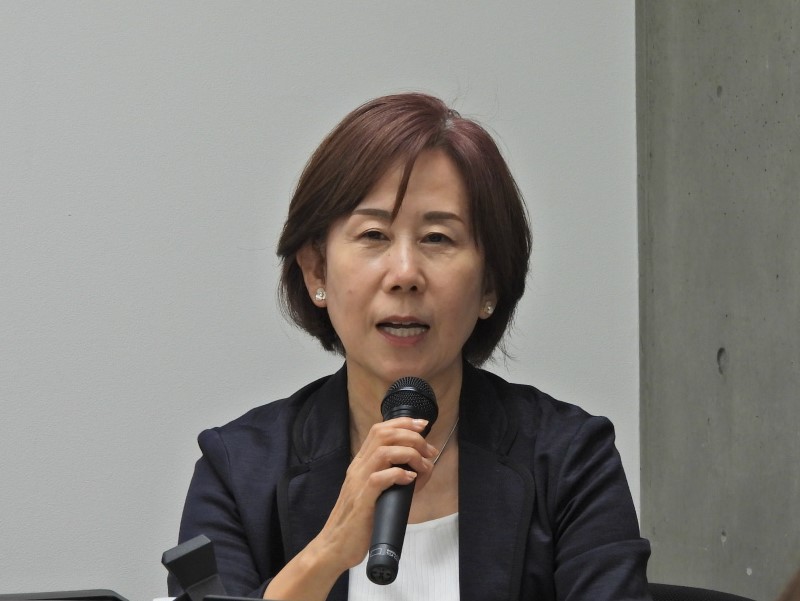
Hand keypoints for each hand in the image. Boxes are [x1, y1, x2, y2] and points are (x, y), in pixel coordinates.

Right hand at [315, 416, 438, 569]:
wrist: (335, 545)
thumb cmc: (359, 521)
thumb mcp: (378, 494)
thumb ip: (396, 479)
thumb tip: (421, 471)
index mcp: (361, 463)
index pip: (379, 430)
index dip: (403, 423)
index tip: (423, 425)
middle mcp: (358, 467)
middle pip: (383, 434)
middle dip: (412, 436)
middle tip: (429, 450)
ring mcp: (358, 482)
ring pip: (383, 452)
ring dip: (409, 454)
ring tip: (423, 466)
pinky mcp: (362, 500)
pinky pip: (379, 478)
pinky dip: (398, 474)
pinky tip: (410, 479)